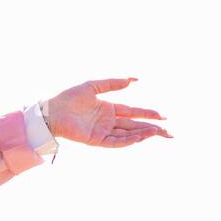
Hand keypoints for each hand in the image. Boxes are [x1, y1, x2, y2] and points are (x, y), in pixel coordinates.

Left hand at [44, 77, 170, 147]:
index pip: (132, 112)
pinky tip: (138, 137)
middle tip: (168, 131)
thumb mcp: (92, 86)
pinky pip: (115, 142)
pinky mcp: (96, 140)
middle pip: (134, 126)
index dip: (147, 114)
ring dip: (142, 134)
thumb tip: (133, 79)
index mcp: (108, 109)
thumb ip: (112, 83)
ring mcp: (103, 131)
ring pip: (127, 134)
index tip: (162, 115)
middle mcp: (108, 121)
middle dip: (152, 128)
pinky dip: (127, 140)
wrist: (51, 110)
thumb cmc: (68, 97)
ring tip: (157, 132)